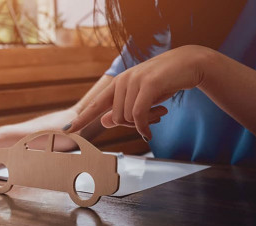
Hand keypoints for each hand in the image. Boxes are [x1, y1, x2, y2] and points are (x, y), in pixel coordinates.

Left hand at [65, 45, 212, 140]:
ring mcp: (134, 80)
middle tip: (153, 119)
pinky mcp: (148, 84)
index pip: (95, 104)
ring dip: (145, 123)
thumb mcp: (141, 98)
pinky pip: (138, 116)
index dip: (81, 118)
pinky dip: (143, 128)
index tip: (66, 130)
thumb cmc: (165, 82)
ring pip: (128, 118)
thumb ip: (123, 109)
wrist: (189, 64)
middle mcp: (122, 81)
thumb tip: (104, 122)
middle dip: (134, 125)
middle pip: (117, 118)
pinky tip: (150, 132)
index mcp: (118, 84)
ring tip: (160, 112)